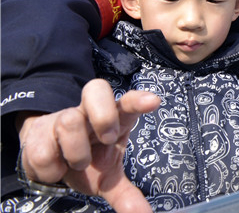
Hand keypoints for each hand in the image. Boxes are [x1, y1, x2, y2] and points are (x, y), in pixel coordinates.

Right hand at [18, 79, 160, 212]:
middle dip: (103, 115)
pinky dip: (51, 168)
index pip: (127, 102)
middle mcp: (90, 112)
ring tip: (77, 162)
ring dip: (75, 152)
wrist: (48, 159)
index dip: (138, 100)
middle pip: (96, 90)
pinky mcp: (39, 130)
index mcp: (114, 119)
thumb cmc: (87, 161)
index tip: (153, 101)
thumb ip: (126, 195)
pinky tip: (56, 167)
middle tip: (106, 139)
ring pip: (69, 122)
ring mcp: (64, 117)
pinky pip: (43, 149)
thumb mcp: (108, 178)